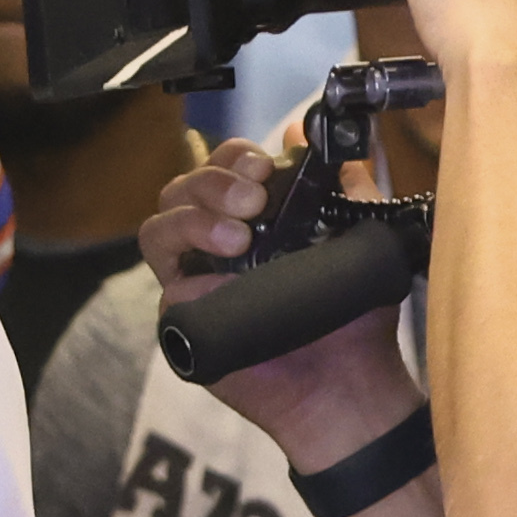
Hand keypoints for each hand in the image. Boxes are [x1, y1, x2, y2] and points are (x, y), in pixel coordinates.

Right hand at [141, 137, 427, 459]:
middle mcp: (213, 246)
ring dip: (192, 218)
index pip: (219, 169)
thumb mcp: (358, 235)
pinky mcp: (184, 322)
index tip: (264, 165)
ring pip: (157, 229)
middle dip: (213, 183)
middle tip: (253, 200)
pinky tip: (221, 271)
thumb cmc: (353, 317)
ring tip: (238, 237)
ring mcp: (195, 283)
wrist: (350, 384)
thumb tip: (307, 133)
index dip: (233, 158)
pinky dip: (186, 271)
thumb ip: (342, 184)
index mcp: (251, 220)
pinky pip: (165, 286)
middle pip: (179, 190)